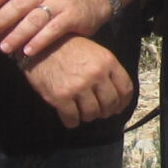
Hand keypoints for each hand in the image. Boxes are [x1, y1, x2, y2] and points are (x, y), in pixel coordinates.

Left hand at [0, 0, 108, 57]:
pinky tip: (28, 51)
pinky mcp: (72, 16)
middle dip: (1, 20)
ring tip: (5, 48)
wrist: (92, 1)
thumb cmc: (55, 2)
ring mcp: (60, 2)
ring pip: (34, 18)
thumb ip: (17, 1)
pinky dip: (39, 41)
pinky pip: (53, 29)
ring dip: (17, 34)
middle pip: (19, 3)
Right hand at [19, 36, 134, 127]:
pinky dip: (72, 122)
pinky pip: (72, 119)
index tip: (118, 107)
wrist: (41, 46)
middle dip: (106, 111)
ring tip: (83, 112)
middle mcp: (96, 75)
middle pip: (110, 104)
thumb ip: (108, 70)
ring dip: (88, 116)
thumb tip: (117, 96)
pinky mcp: (61, 97)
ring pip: (92, 114)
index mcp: (107, 62)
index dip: (123, 102)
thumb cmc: (70, 48)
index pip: (125, 89)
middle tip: (99, 112)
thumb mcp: (95, 52)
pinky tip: (70, 117)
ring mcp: (78, 86)